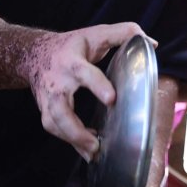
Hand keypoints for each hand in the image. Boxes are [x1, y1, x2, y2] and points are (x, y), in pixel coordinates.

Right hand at [22, 22, 146, 159]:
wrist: (34, 54)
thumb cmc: (70, 46)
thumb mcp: (96, 33)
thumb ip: (124, 33)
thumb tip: (152, 43)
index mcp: (71, 62)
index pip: (83, 73)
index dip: (97, 86)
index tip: (111, 99)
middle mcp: (56, 83)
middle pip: (59, 110)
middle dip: (75, 129)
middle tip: (95, 143)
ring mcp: (47, 99)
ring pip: (53, 123)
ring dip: (72, 140)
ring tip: (93, 153)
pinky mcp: (45, 109)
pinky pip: (54, 129)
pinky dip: (70, 141)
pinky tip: (87, 149)